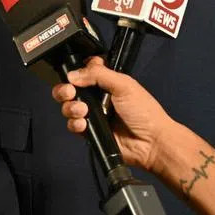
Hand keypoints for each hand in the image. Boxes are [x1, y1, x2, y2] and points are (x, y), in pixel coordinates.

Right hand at [51, 57, 175, 172]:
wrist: (150, 143)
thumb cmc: (145, 113)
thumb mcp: (124, 85)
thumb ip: (98, 74)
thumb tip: (74, 74)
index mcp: (107, 82)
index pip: (84, 71)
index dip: (77, 71)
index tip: (76, 74)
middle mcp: (98, 98)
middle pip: (70, 89)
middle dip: (64, 89)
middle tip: (70, 92)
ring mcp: (94, 115)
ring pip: (69, 107)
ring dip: (70, 107)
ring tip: (83, 111)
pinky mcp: (91, 132)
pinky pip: (73, 125)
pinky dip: (74, 124)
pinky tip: (83, 124)